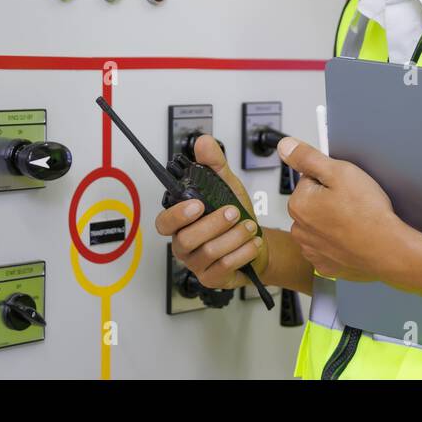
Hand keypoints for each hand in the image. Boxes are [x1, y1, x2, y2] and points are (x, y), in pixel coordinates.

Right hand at [153, 134, 267, 289]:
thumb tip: (203, 142)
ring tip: (249, 226)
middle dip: (214, 224)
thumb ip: (214, 164)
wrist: (256, 242)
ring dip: (234, 237)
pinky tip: (252, 243)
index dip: (178, 215)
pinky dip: (242, 252)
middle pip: (187, 239)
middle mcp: (184, 244)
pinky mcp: (212, 278)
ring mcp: (197, 263)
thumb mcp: (226, 185)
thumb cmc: (236, 216)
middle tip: (234, 212)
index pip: (165, 222)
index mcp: (181, 222)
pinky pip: (224, 267)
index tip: (197, 204)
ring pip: (209, 252)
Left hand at [281, 137, 403, 282]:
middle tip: (352, 202)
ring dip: (332, 220)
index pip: (309, 179)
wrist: (388, 248)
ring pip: (319, 224)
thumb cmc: (368, 213)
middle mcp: (300, 228)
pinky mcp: (325, 264)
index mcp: (298, 204)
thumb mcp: (339, 171)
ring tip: (354, 220)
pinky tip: (352, 236)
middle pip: (312, 202)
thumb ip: (308, 157)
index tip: (344, 187)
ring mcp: (312, 249)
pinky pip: (327, 245)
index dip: (330, 179)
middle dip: (329, 199)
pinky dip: (337, 241)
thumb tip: (286, 147)